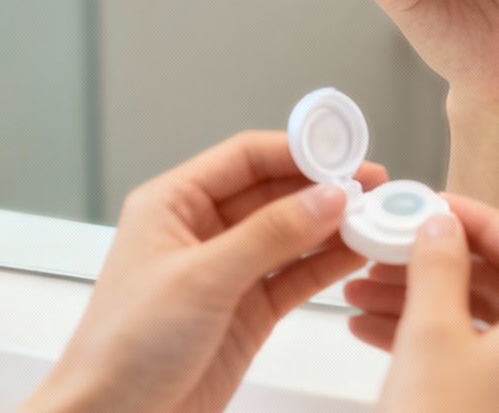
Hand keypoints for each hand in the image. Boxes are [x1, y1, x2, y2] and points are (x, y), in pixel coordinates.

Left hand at [25, 131, 385, 412]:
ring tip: (376, 217)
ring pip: (290, 234)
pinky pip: (295, 276)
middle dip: (323, 187)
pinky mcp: (247, 312)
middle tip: (373, 185)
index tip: (345, 152)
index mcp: (173, 204)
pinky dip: (327, 264)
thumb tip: (327, 197)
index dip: (298, 150)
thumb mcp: (201, 280)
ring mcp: (227, 272)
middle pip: (274, 192)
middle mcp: (201, 232)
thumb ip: (269, 235)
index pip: (245, 158)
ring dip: (332, 226)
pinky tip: (357, 253)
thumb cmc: (122, 348)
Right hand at [344, 196, 498, 412]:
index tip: (433, 206)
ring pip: (486, 325)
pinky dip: (434, 341)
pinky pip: (480, 362)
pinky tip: (376, 331)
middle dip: (438, 262)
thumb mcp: (430, 336)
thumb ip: (437, 266)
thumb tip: (441, 227)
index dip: (477, 218)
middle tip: (390, 245)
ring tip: (365, 290)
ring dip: (426, 300)